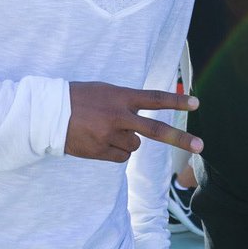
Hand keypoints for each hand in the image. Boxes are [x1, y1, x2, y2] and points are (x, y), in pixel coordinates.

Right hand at [65, 82, 201, 162]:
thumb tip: (141, 118)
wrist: (47, 114)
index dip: (177, 101)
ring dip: (128, 141)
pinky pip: (121, 157)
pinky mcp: (100, 151)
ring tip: (107, 131)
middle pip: (156, 129)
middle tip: (201, 145)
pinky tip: (102, 142)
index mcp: (120, 96)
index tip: (196, 103)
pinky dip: (117, 152)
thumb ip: (125, 102)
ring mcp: (109, 136)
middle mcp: (118, 116)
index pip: (154, 98)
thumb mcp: (104, 91)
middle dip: (179, 138)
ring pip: (135, 146)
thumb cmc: (77, 98)